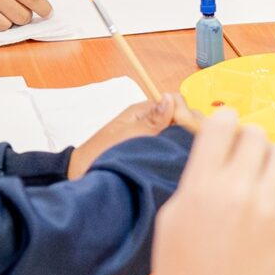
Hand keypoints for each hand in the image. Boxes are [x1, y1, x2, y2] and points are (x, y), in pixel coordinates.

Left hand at [68, 94, 184, 177]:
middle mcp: (151, 121)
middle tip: (189, 143)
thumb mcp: (127, 135)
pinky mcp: (155, 153)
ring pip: (180, 132)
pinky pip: (174, 147)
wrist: (84, 175)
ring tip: (186, 153)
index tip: (187, 129)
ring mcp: (153, 137)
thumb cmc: (101, 154)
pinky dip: (180, 151)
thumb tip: (170, 98)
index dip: (185, 113)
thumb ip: (152, 120)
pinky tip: (182, 160)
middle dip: (189, 126)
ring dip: (185, 139)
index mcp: (143, 111)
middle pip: (181, 116)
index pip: (176, 102)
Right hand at [151, 108, 274, 274]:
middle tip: (238, 159)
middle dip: (246, 141)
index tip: (223, 132)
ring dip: (267, 160)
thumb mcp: (172, 216)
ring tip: (255, 180)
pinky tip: (262, 213)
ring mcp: (270, 208)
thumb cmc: (182, 268)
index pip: (223, 122)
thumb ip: (197, 177)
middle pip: (256, 134)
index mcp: (202, 185)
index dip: (223, 121)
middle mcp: (239, 190)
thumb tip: (218, 151)